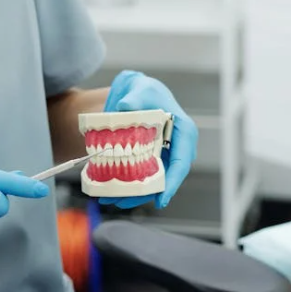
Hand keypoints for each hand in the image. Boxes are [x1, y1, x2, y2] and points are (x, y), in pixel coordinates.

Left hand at [99, 70, 198, 209]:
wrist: (135, 93)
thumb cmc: (144, 91)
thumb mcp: (141, 89)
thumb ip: (135, 98)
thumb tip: (124, 107)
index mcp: (183, 133)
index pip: (181, 162)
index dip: (172, 183)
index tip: (161, 200)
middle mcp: (176, 148)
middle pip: (164, 178)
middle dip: (144, 193)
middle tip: (121, 202)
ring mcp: (162, 155)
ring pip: (150, 181)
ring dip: (131, 193)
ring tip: (108, 199)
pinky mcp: (147, 159)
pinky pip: (139, 176)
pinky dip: (125, 184)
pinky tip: (108, 189)